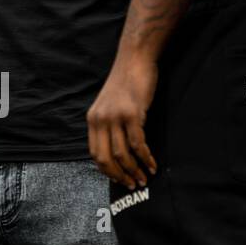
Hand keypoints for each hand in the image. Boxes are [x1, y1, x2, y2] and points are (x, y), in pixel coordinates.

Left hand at [87, 53, 157, 188]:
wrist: (135, 58)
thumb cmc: (127, 82)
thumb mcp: (110, 105)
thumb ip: (110, 125)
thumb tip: (119, 152)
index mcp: (93, 120)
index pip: (95, 154)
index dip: (107, 171)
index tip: (119, 180)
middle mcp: (100, 120)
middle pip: (106, 158)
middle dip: (120, 176)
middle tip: (132, 185)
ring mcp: (115, 117)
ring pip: (123, 154)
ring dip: (134, 170)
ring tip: (144, 178)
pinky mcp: (132, 113)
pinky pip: (138, 143)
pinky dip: (146, 158)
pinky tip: (152, 164)